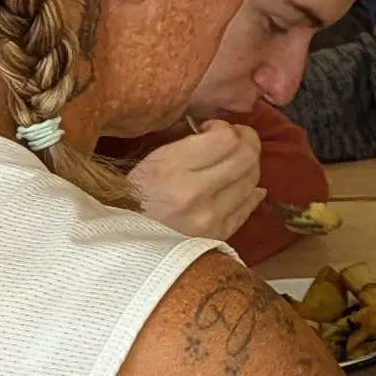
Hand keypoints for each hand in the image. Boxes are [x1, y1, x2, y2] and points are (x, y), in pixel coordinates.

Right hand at [125, 120, 269, 242]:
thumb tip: (222, 134)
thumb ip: (188, 145)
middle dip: (247, 141)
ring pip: (253, 180)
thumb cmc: (131, 198)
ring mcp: (210, 218)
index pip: (225, 139)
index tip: (212, 129)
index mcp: (172, 169)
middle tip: (234, 140)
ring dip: (249, 166)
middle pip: (247, 157)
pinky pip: (249, 207)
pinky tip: (243, 185)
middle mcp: (195, 194)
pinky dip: (251, 191)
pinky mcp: (218, 236)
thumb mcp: (150, 162)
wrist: (122, 248)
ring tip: (234, 163)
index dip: (227, 127)